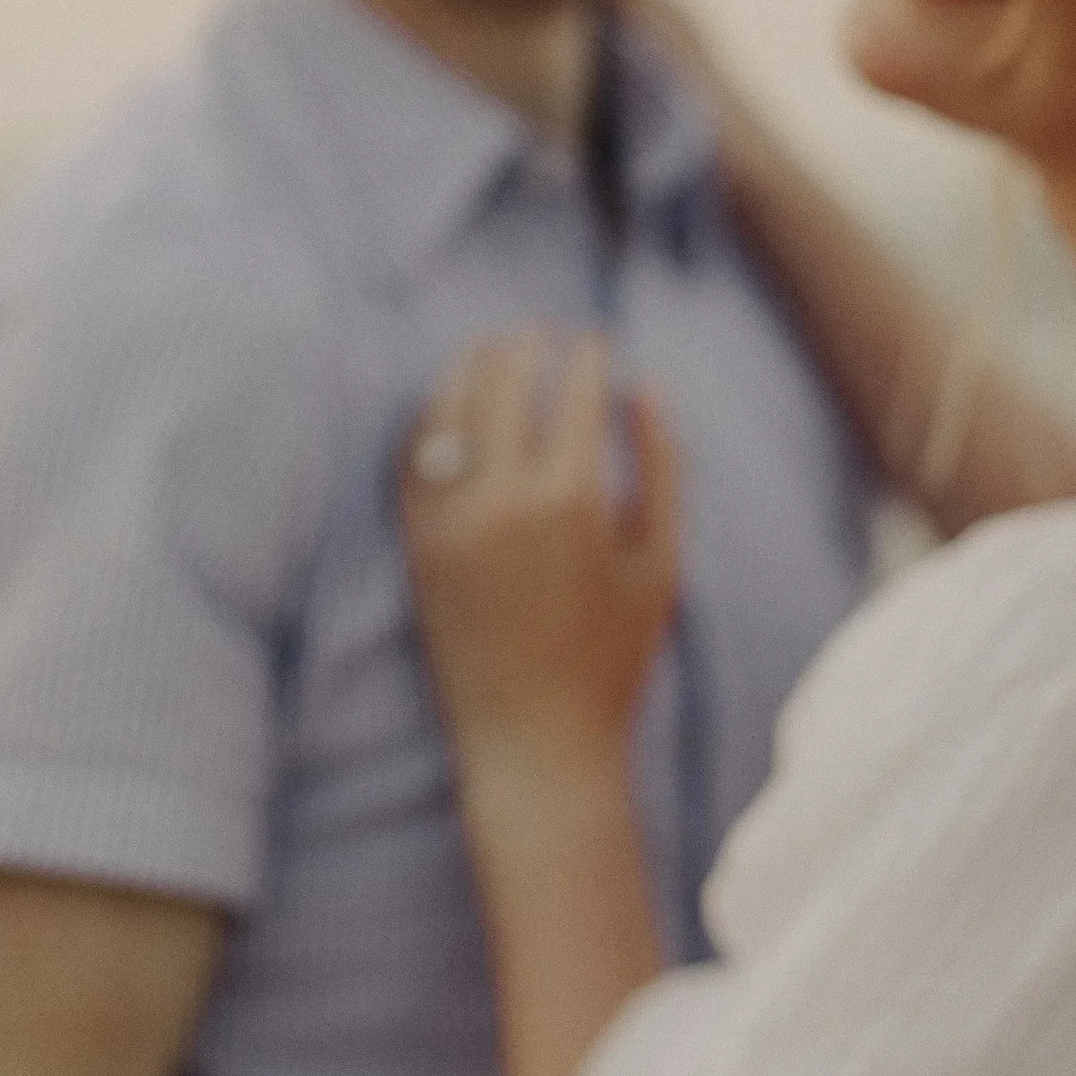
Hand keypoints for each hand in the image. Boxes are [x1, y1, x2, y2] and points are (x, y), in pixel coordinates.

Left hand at [401, 330, 679, 789]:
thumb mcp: (660, 563)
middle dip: (522, 346)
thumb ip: (662, 466)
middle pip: (501, 382)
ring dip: (468, 368)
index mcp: (573, 500)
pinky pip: (413, 458)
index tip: (593, 340)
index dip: (585, 354)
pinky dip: (430, 420)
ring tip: (490, 352)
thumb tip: (643, 386)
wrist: (534, 742)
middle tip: (537, 333)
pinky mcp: (415, 545)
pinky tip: (450, 408)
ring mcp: (448, 522)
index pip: (573, 390)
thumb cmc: (613, 659)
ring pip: (446, 409)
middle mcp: (502, 501)